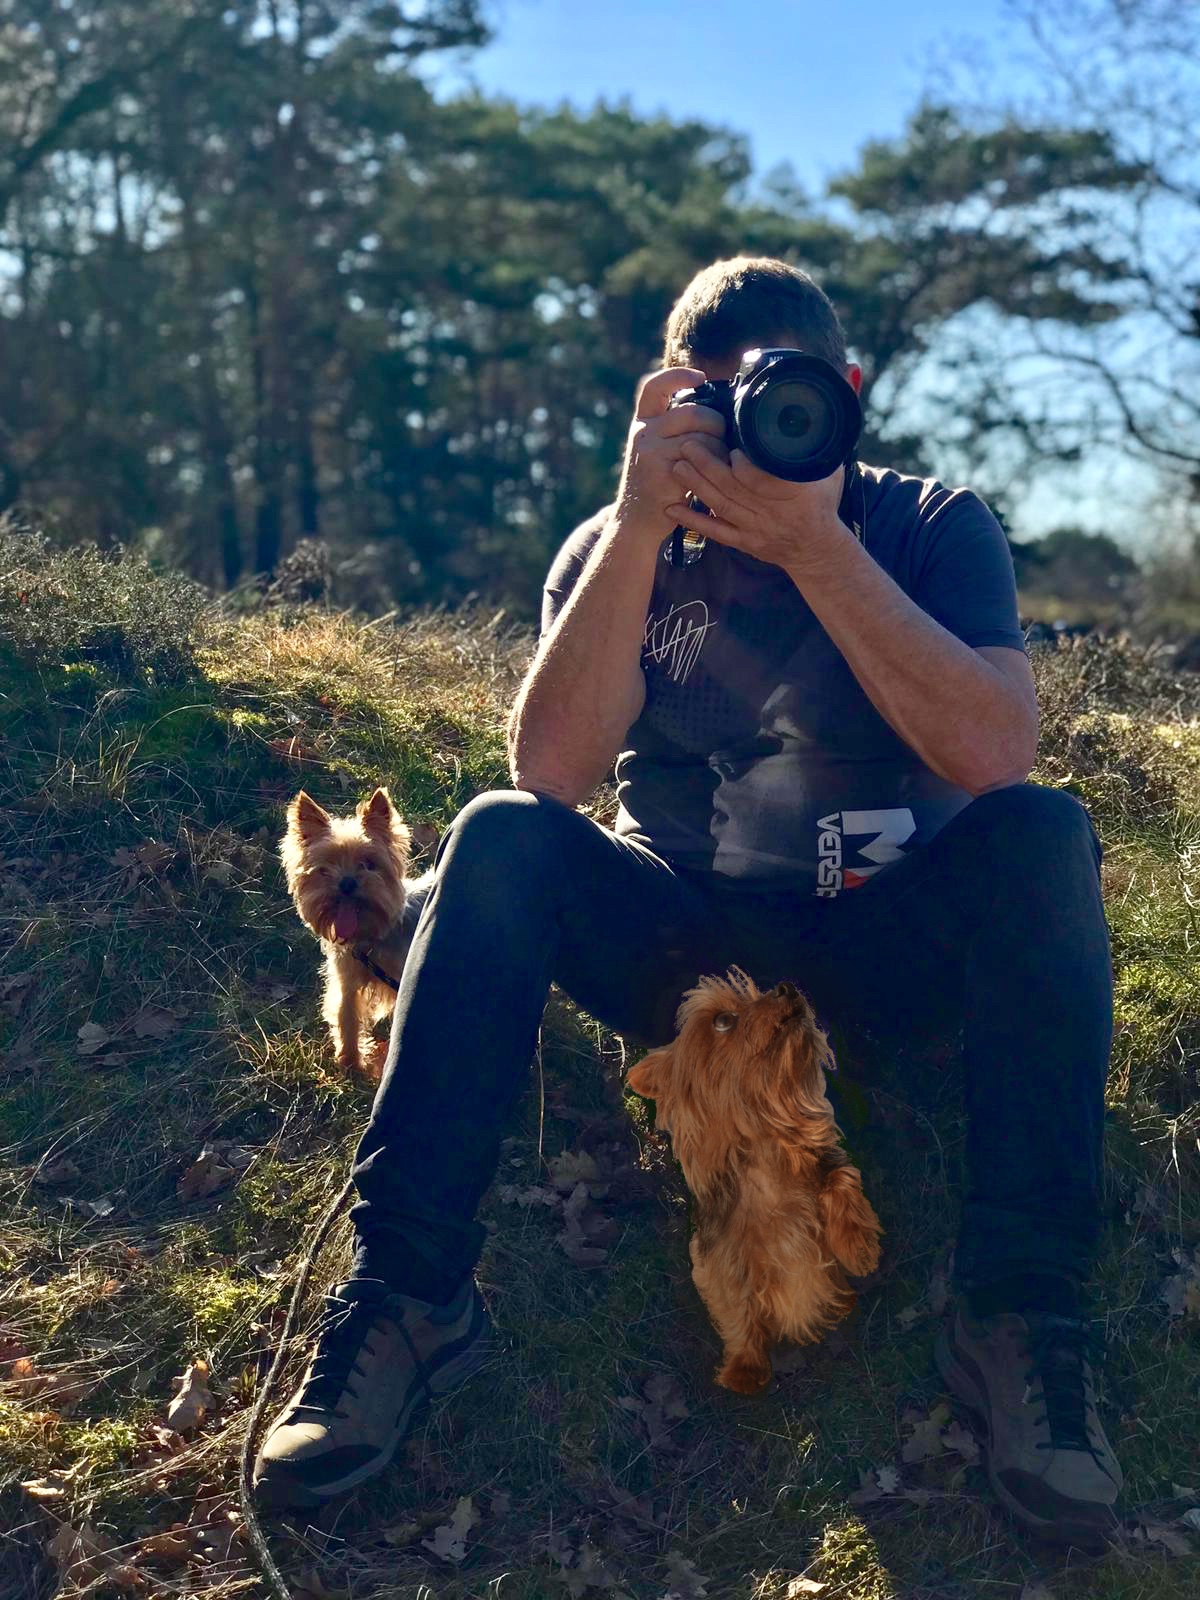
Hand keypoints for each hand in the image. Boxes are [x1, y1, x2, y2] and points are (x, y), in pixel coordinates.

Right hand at [614, 367, 729, 540]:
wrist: (637, 521)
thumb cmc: (657, 485)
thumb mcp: (657, 450)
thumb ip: (675, 428)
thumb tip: (715, 406)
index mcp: (642, 422)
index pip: (654, 386)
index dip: (677, 376)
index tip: (700, 377)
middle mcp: (642, 433)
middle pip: (692, 412)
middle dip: (716, 424)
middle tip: (723, 440)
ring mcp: (650, 451)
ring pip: (701, 435)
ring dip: (719, 449)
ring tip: (719, 463)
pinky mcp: (662, 470)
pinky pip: (701, 457)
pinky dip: (715, 465)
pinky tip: (715, 475)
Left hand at [665, 442, 850, 571]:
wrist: (818, 549)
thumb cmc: (822, 502)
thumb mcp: (831, 467)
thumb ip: (830, 430)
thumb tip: (847, 381)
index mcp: (791, 493)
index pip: (764, 480)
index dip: (744, 466)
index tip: (732, 450)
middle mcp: (769, 511)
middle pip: (733, 488)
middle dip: (707, 467)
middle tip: (687, 445)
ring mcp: (754, 528)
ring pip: (720, 506)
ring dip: (696, 486)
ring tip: (677, 466)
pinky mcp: (743, 541)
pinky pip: (714, 531)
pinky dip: (693, 521)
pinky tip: (674, 507)